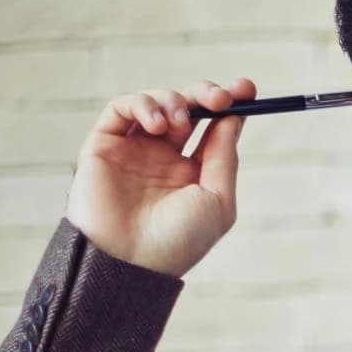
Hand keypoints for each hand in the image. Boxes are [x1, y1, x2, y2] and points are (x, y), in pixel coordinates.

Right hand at [65, 77, 256, 279]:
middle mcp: (163, 157)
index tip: (247, 89)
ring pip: (156, 102)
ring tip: (179, 124)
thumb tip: (234, 118)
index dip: (230, 104)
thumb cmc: (178, 241)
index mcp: (193, 172)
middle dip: (205, 94)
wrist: (130, 262)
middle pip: (188, 107)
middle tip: (219, 98)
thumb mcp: (217, 200)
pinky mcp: (104, 144)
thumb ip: (224, 156)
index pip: (213, 127)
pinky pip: (121, 108)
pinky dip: (141, 104)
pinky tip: (155, 124)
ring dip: (174, 102)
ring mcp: (134, 149)